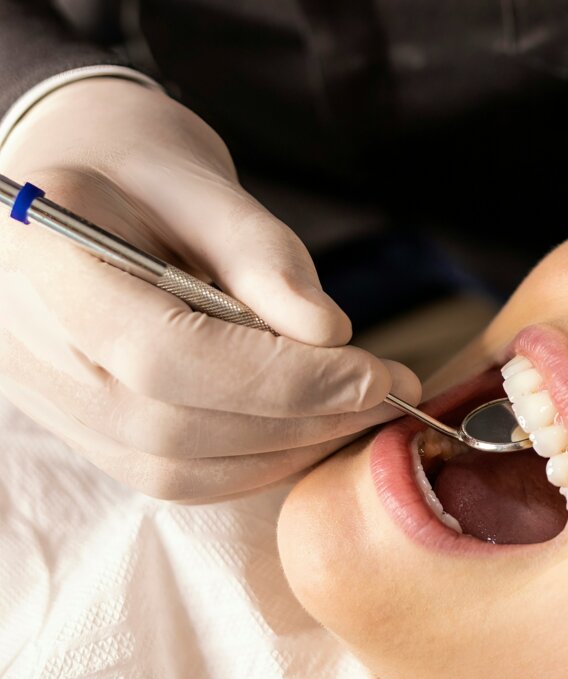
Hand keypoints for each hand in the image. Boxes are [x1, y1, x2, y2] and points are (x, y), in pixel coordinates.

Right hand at [0, 77, 420, 499]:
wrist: (79, 186)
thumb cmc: (138, 168)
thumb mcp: (200, 183)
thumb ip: (260, 254)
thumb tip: (328, 331)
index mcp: (44, 263)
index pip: (167, 354)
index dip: (283, 378)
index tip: (375, 375)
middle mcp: (35, 348)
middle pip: (178, 423)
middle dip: (302, 417)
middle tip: (388, 394)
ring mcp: (56, 402)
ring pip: (180, 466)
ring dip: (288, 449)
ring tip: (359, 410)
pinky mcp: (89, 433)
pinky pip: (178, 476)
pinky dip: (257, 464)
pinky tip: (311, 429)